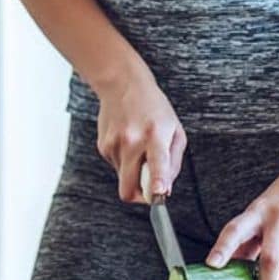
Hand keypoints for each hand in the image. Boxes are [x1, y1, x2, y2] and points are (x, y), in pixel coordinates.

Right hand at [95, 66, 186, 204]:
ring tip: (139, 148)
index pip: (157, 163)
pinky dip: (124, 161)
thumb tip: (165, 190)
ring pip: (123, 179)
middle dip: (140, 196)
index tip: (158, 192)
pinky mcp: (103, 146)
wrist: (122, 84)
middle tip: (150, 185)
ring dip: (133, 172)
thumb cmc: (153, 107)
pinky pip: (116, 167)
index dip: (157, 181)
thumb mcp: (175, 131)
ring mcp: (114, 144)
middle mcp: (132, 141)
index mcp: (155, 135)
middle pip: (129, 188)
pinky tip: (128, 142)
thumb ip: (173, 163)